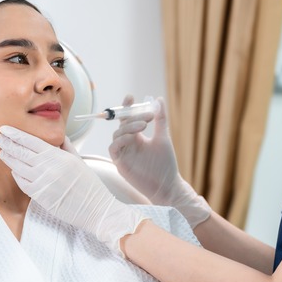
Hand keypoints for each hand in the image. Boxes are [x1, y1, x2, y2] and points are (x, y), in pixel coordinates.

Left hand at [0, 126, 145, 254]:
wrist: (94, 207)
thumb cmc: (88, 184)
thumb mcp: (78, 159)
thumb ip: (65, 146)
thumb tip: (56, 136)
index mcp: (57, 156)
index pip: (30, 141)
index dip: (15, 134)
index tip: (5, 129)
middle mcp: (48, 167)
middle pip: (20, 152)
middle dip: (6, 143)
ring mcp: (42, 182)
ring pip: (18, 167)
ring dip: (8, 157)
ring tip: (2, 151)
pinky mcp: (39, 196)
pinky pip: (22, 182)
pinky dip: (16, 174)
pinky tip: (14, 169)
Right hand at [109, 95, 210, 227]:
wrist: (167, 184)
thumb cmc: (166, 163)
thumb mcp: (163, 137)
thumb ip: (160, 120)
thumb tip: (159, 99)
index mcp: (137, 137)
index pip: (127, 119)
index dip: (126, 107)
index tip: (130, 97)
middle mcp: (128, 144)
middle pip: (122, 125)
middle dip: (132, 117)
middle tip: (148, 116)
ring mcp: (123, 153)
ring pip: (117, 135)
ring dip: (128, 127)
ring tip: (143, 126)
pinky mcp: (120, 164)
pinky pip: (114, 148)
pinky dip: (120, 140)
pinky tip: (132, 138)